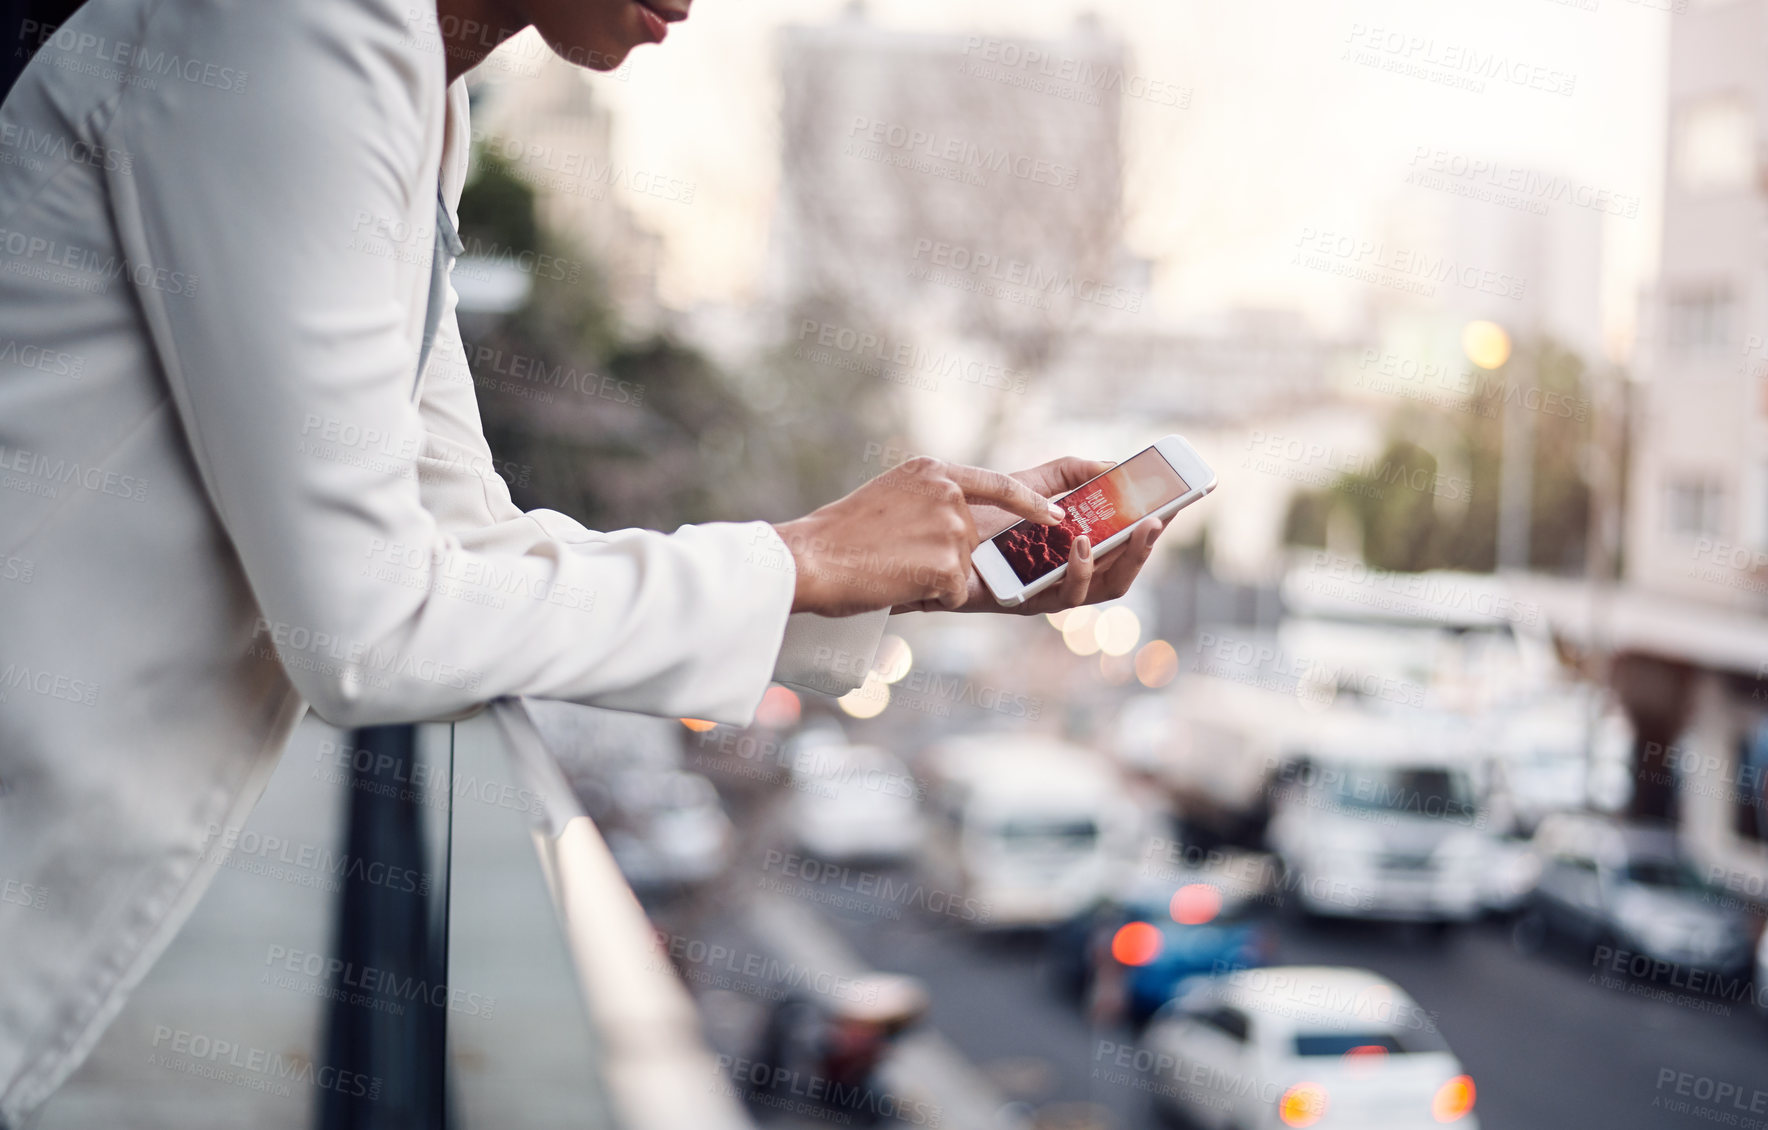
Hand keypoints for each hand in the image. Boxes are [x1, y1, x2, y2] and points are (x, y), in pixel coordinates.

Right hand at [770, 456, 1065, 617]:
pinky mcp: (948, 564)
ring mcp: (951, 527)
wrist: (810, 559)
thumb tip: (951, 521)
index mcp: (932, 472)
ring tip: (889, 568)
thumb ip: (925, 500)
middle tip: (894, 558)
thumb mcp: (887, 496)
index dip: (1028, 503)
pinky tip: (896, 583)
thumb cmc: (837, 536)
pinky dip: (928, 596)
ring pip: (960, 568)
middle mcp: (948, 493)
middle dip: (941, 557)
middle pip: (969, 538)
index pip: (997, 483)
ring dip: (930, 578)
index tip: (1054, 515)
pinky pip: (953, 592)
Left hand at [890, 456, 1168, 615]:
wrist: (919, 533)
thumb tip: (1115, 464)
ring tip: (1132, 529)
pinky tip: (1079, 541)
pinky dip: (1077, 570)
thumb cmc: (970, 512)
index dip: (1154, 527)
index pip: (1124, 544)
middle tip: (1162, 518)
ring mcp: (1044, 593)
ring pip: (1102, 590)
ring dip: (1122, 561)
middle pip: (1122, 573)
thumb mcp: (1026, 483)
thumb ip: (1069, 473)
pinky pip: (1060, 597)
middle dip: (1146, 547)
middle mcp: (1063, 577)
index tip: (1181, 500)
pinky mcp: (1020, 603)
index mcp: (1072, 551)